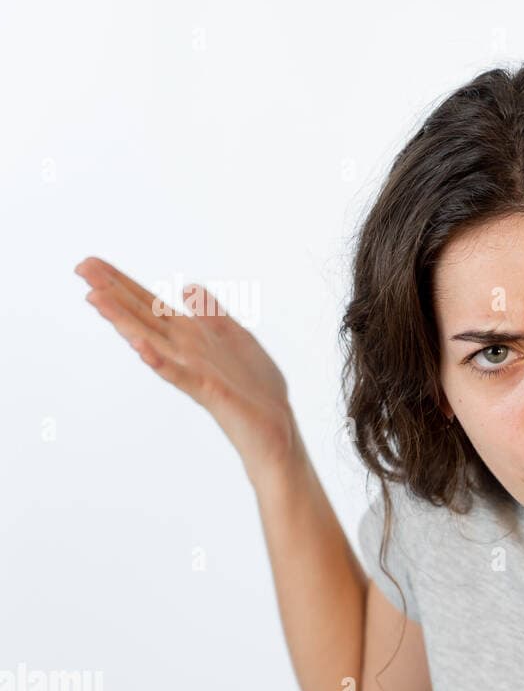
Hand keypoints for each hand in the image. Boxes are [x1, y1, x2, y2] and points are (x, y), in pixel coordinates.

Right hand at [76, 256, 300, 483]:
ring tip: (96, 298)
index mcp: (191, 335)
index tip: (91, 263)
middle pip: (143, 316)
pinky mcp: (208, 390)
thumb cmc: (253, 387)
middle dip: (113, 292)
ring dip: (124, 320)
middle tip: (81, 268)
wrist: (274, 426)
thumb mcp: (235, 337)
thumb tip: (188, 288)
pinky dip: (160, 361)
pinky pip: (179, 374)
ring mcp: (193, 369)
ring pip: (152, 340)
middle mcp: (185, 350)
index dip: (122, 284)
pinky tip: (140, 347)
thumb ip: (210, 314)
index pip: (149, 304)